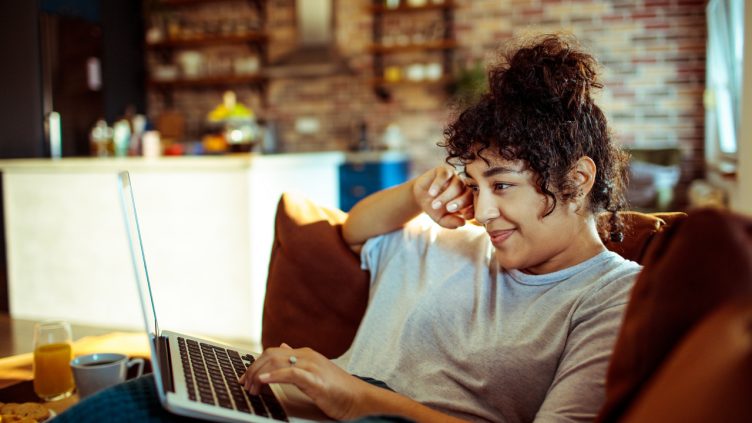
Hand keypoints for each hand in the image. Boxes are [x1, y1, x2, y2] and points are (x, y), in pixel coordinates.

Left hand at [239, 343, 373, 420]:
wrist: (360, 398)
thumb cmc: (339, 389)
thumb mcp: (315, 371)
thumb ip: (297, 359)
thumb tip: (283, 347)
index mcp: (306, 354)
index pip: (273, 352)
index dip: (255, 364)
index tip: (245, 378)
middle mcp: (307, 355)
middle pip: (270, 355)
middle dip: (253, 369)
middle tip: (244, 385)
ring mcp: (311, 365)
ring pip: (276, 361)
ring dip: (259, 375)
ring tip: (251, 387)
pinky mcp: (315, 379)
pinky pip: (290, 373)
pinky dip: (273, 376)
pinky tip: (263, 382)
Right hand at [413, 165, 473, 228]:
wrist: (419, 197)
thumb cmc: (434, 208)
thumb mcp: (442, 219)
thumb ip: (451, 222)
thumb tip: (462, 223)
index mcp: (468, 199)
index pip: (475, 203)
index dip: (472, 210)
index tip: (464, 216)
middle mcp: (465, 186)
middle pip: (469, 192)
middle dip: (460, 202)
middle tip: (449, 209)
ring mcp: (455, 177)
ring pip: (457, 185)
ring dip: (446, 196)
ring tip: (435, 204)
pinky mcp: (444, 170)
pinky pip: (444, 175)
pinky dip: (438, 184)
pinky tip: (432, 193)